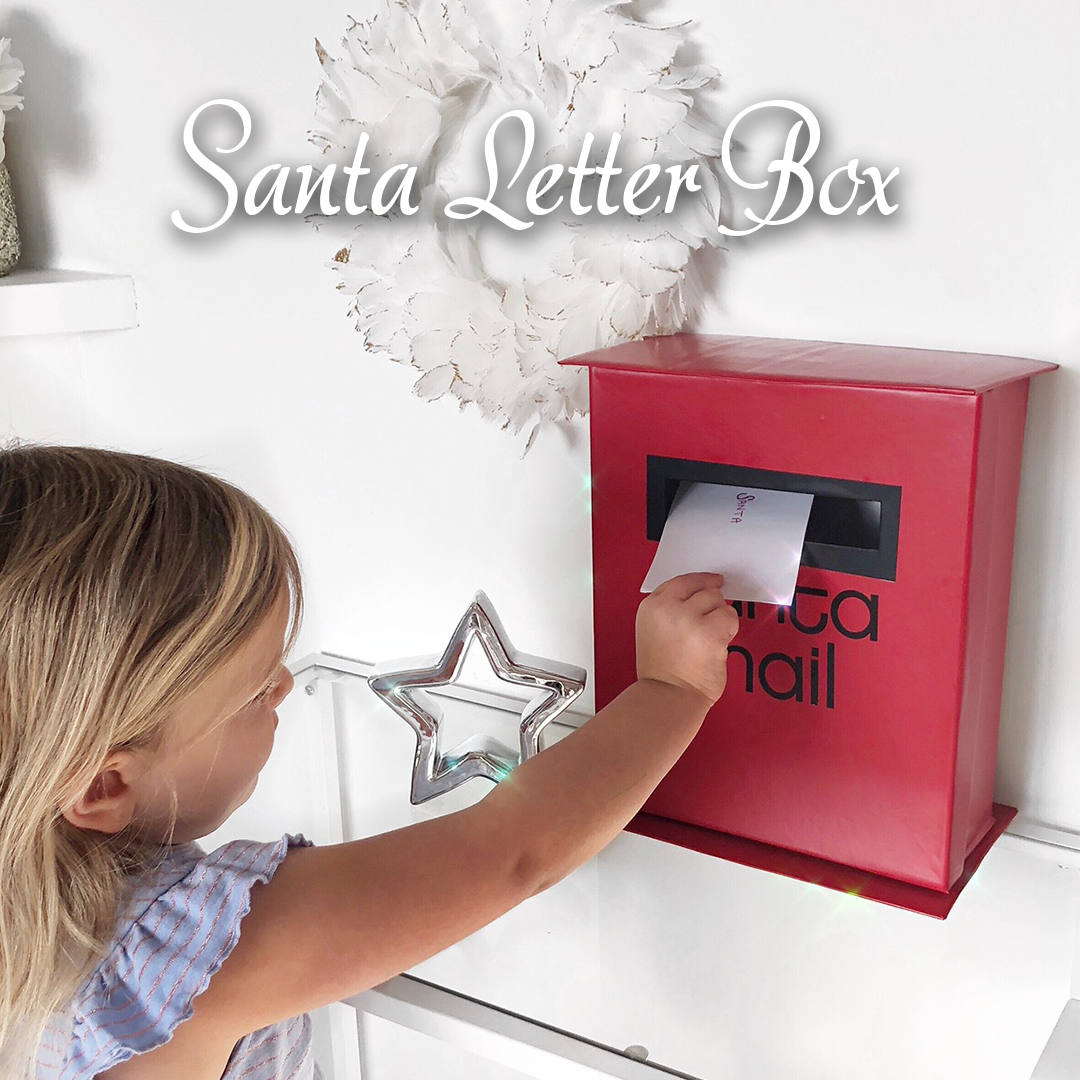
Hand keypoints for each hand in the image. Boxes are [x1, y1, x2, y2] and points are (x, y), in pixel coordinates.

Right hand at [635, 572, 738, 706]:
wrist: (667, 696)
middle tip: (708, 626)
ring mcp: (689, 618)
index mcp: (652, 606)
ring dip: (720, 619)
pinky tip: (717, 646)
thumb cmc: (662, 671)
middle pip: (704, 589)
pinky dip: (729, 631)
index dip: (701, 581)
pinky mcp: (710, 631)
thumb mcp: (653, 630)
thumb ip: (672, 610)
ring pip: (718, 601)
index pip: (682, 581)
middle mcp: (668, 608)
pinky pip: (730, 618)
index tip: (714, 581)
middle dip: (712, 606)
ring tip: (708, 640)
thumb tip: (704, 596)